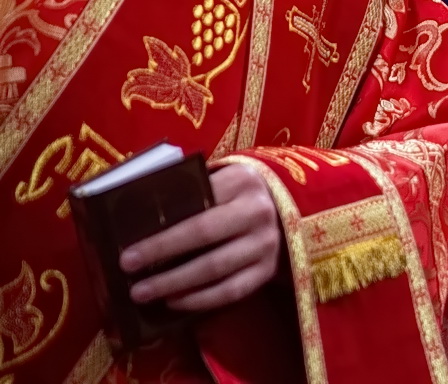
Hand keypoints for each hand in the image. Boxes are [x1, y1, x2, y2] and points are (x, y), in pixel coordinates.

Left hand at [121, 163, 283, 312]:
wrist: (284, 210)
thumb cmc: (235, 196)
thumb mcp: (219, 182)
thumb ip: (188, 194)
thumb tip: (137, 219)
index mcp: (241, 181)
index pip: (197, 204)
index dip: (162, 229)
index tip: (127, 248)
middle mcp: (258, 211)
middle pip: (204, 234)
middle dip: (162, 252)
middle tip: (127, 268)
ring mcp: (266, 243)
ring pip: (215, 268)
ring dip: (174, 283)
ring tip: (141, 293)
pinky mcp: (268, 270)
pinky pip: (231, 291)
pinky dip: (200, 300)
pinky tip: (173, 302)